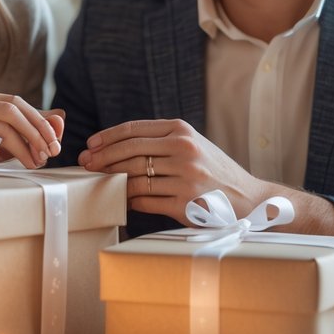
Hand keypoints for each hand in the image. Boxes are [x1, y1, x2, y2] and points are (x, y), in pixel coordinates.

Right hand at [0, 93, 63, 173]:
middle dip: (40, 127)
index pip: (20, 103)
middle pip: (17, 106)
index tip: (56, 141)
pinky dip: (18, 148)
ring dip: (31, 139)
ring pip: (9, 117)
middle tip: (54, 149)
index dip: (41, 120)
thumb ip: (25, 132)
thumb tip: (60, 119)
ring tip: (41, 159)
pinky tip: (26, 161)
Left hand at [77, 119, 265, 222]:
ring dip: (112, 181)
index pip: (134, 130)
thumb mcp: (193, 144)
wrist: (247, 198)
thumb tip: (116, 145)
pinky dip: (129, 200)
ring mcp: (184, 177)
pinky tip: (123, 200)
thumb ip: (161, 140)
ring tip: (100, 183)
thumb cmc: (213, 171)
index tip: (90, 145)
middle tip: (86, 165)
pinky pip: (145, 200)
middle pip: (129, 152)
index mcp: (182, 131)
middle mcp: (183, 150)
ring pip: (134, 178)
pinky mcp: (184, 203)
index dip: (107, 137)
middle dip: (102, 159)